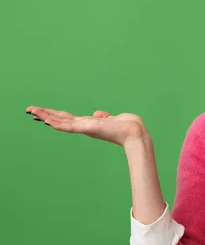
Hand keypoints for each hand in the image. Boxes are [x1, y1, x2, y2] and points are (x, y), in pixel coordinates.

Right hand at [25, 106, 147, 146]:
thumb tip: (98, 114)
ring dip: (46, 116)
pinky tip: (45, 119)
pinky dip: (56, 122)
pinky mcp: (87, 128)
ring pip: (61, 122)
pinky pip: (68, 125)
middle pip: (61, 119)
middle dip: (45, 115)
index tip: (44, 112)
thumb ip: (104, 117)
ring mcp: (85, 128)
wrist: (135, 133)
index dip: (56, 115)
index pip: (69, 119)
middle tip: (30, 110)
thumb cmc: (128, 127)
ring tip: (31, 111)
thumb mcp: (113, 119)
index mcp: (90, 124)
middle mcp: (85, 126)